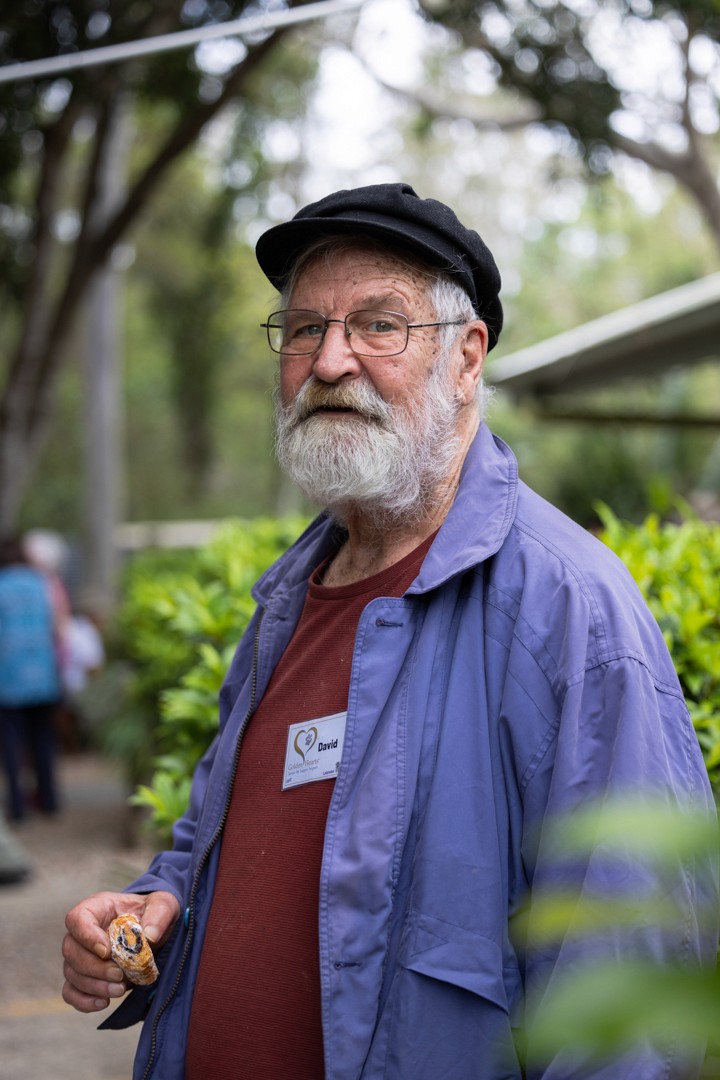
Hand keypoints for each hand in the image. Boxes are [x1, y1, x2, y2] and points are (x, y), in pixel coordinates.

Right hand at [62, 890, 179, 1012]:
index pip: (77, 919)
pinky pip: (71, 992)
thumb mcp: (164, 905)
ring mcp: (80, 955)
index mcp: (98, 908)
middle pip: (71, 950)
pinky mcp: (84, 977)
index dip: (87, 937)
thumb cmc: (155, 913)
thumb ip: (159, 915)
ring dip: (94, 986)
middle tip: (119, 975)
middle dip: (94, 968)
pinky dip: (84, 1001)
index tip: (107, 952)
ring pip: (71, 973)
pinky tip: (104, 1003)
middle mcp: (83, 932)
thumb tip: (149, 936)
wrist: (155, 932)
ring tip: (120, 989)